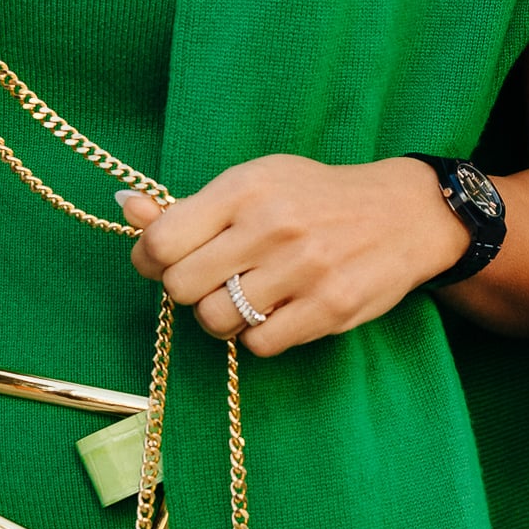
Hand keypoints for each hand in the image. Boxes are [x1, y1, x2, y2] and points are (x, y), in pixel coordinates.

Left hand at [121, 154, 470, 356]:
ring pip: (217, 321)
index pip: (162, 241)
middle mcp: (272, 225)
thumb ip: (189, 206)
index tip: (165, 261)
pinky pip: (260, 344)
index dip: (151, 260)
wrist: (404, 213)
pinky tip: (280, 310)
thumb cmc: (315, 199)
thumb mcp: (254, 184)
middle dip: (190, 291)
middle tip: (215, 280)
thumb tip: (125, 208)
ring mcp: (303, 269)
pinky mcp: (330, 307)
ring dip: (224, 318)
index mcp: (245, 188)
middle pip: (182, 288)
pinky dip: (260, 336)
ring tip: (249, 297)